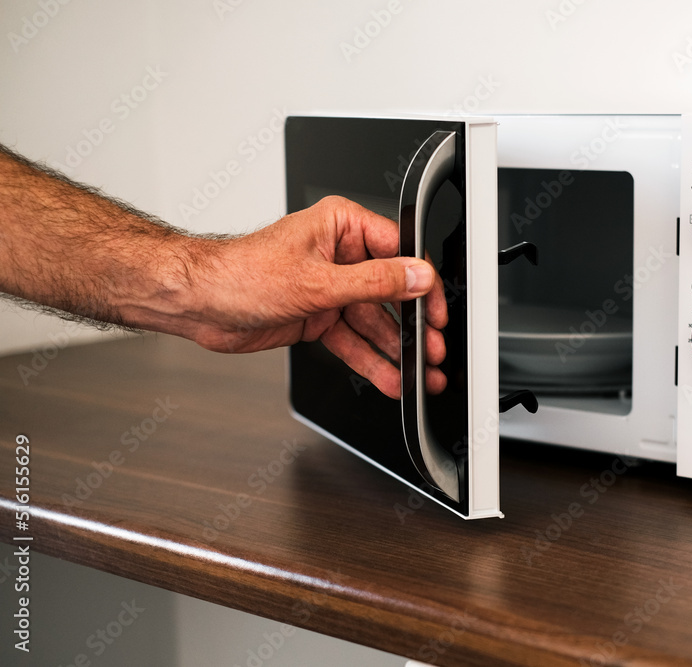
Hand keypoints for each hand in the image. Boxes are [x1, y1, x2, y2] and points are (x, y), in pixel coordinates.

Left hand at [180, 196, 447, 398]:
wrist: (197, 302)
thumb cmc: (240, 273)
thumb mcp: (317, 281)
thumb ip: (375, 283)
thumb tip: (417, 277)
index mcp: (342, 227)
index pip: (400, 252)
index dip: (423, 284)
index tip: (438, 312)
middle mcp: (340, 254)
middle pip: (392, 292)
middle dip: (413, 327)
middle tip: (432, 351)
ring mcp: (330, 287)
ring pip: (374, 322)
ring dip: (395, 350)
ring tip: (419, 374)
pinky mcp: (318, 315)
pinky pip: (352, 340)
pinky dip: (369, 360)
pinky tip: (388, 377)